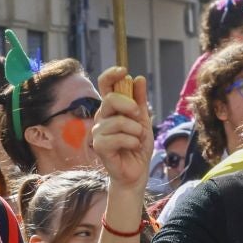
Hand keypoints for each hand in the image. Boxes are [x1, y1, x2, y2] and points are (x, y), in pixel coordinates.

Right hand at [88, 66, 152, 190]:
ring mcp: (98, 132)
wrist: (137, 171)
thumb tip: (139, 78)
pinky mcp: (99, 147)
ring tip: (138, 139)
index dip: (111, 75)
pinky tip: (133, 147)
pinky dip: (132, 142)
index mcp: (111, 108)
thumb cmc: (137, 145)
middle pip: (110, 99)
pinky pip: (118, 138)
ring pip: (118, 121)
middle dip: (130, 106)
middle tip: (139, 117)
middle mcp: (101, 117)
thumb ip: (140, 100)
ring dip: (136, 131)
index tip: (124, 71)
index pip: (105, 85)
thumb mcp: (143, 120)